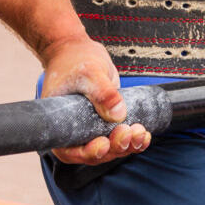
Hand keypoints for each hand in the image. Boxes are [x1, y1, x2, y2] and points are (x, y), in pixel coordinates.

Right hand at [41, 35, 151, 166]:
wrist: (77, 51)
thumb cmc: (74, 60)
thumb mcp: (89, 72)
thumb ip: (102, 92)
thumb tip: (118, 114)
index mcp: (60, 125)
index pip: (71, 150)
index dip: (88, 153)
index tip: (103, 143)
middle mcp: (74, 132)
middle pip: (95, 153)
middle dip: (115, 146)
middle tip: (128, 131)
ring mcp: (91, 129)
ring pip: (110, 148)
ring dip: (127, 144)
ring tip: (141, 132)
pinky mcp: (105, 123)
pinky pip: (119, 138)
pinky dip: (133, 140)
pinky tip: (144, 135)